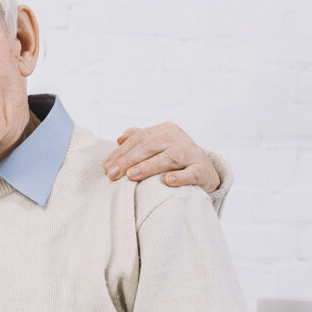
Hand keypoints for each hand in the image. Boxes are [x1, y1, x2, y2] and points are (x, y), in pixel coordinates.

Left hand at [103, 122, 219, 192]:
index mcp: (165, 130)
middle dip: (129, 160)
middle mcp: (179, 138)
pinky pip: (192, 172)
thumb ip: (140, 139)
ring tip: (132, 175)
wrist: (204, 170)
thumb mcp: (157, 146)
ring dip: (149, 166)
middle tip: (113, 173)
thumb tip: (119, 138)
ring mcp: (192, 153)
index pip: (138, 139)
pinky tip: (167, 181)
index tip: (106, 166)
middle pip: (150, 146)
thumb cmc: (175, 158)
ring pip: (170, 157)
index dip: (120, 152)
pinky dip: (180, 177)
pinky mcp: (203, 170)